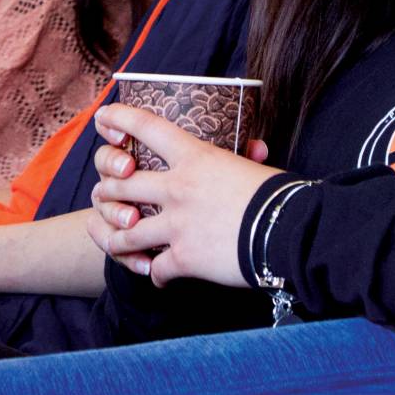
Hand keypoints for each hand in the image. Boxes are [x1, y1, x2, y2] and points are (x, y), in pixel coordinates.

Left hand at [84, 104, 278, 288]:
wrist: (292, 232)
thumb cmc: (280, 196)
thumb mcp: (252, 167)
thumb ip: (240, 159)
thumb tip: (255, 146)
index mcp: (194, 157)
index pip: (146, 128)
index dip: (118, 119)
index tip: (102, 118)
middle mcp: (176, 187)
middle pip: (119, 185)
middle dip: (107, 192)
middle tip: (109, 197)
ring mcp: (175, 224)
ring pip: (124, 233)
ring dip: (118, 239)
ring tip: (123, 242)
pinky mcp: (183, 258)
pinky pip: (155, 270)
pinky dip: (154, 275)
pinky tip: (159, 276)